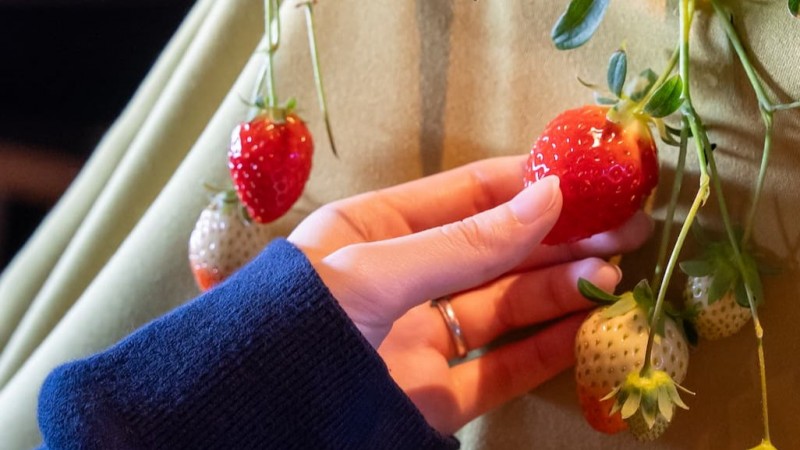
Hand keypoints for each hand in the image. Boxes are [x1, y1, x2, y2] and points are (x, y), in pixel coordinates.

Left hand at [288, 155, 651, 433]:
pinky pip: (500, 368)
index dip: (527, 185)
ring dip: (561, 291)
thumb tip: (546, 198)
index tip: (585, 179)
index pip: (465, 197)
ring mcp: (419, 339)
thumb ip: (463, 243)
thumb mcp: (376, 271)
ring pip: (505, 309)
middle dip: (559, 240)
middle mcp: (402, 280)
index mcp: (375, 232)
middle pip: (495, 253)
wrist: (254, 421)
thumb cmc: (297, 325)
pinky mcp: (432, 396)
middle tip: (625, 228)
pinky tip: (588, 327)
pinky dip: (546, 350)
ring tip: (613, 276)